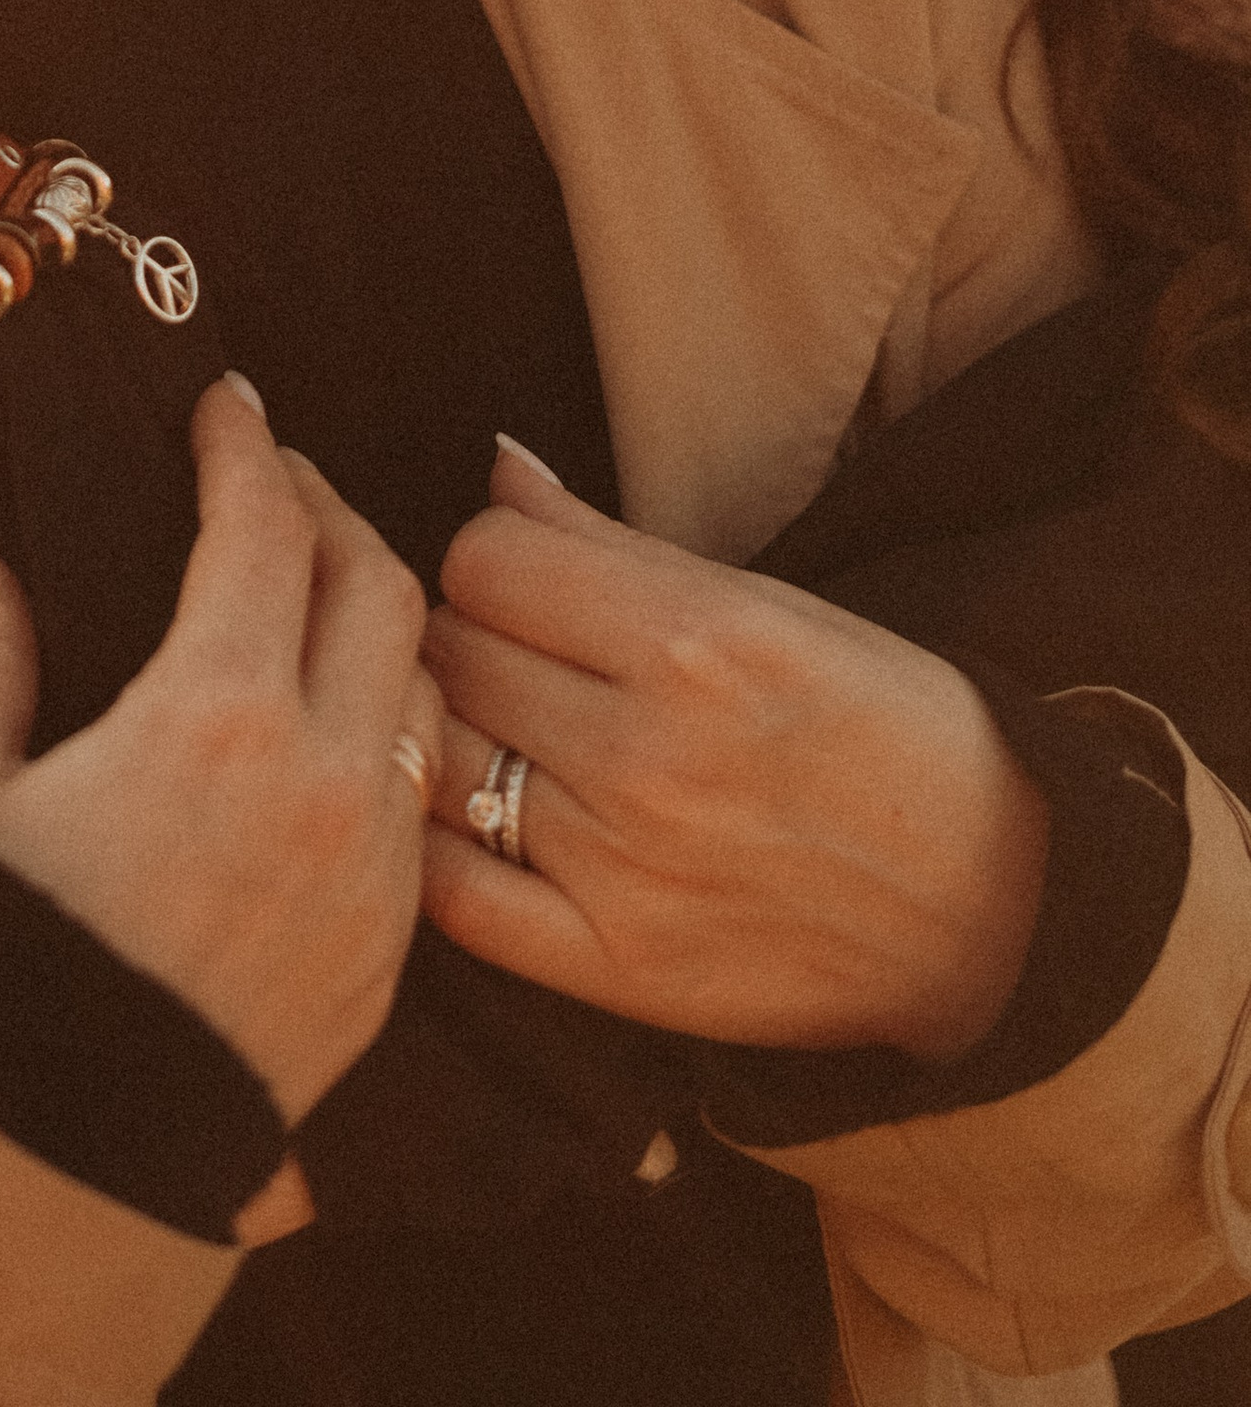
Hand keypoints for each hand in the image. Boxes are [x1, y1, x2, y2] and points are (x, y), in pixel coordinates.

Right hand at [0, 374, 443, 1130]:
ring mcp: (369, 875)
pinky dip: (388, 730)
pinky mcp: (385, 957)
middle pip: (382, 584)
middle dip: (329, 509)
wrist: (41, 1175)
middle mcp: (319, 781)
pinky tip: (326, 728)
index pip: (264, 526)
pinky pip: (418, 800)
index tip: (225, 404)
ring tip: (311, 593)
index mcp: (212, 716)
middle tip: (271, 479)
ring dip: (378, 619)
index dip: (245, 447)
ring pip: (424, 691)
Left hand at [420, 440, 1051, 1059]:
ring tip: (514, 735)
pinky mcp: (617, 969)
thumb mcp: (770, 604)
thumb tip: (499, 470)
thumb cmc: (887, 730)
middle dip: (475, 638)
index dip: (497, 558)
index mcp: (694, 639)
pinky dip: (444, 849)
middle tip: (525, 661)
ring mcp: (625, 869)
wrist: (997, 904)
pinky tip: (484, 823)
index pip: (485, 558)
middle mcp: (648, 754)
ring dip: (461, 734)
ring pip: (443, 758)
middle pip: (454, 649)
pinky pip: (453, 893)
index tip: (532, 582)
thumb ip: (609, 541)